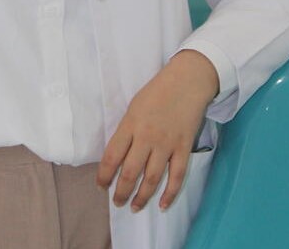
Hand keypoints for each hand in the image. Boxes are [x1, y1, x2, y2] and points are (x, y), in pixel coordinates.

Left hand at [96, 50, 218, 211]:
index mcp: (131, 123)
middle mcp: (147, 136)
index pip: (111, 156)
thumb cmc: (157, 91)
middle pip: (130, 172)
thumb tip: (118, 156)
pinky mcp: (184, 147)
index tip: (101, 186)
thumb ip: (126, 131)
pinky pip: (177, 176)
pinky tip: (162, 205)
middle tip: (117, 202)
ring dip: (142, 197)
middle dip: (121, 192)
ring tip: (134, 207)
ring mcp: (167, 143)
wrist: (187, 80)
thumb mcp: (134, 106)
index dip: (104, 175)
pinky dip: (170, 194)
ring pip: (152, 178)